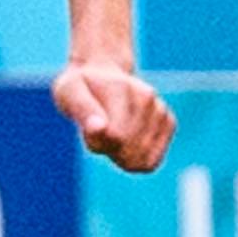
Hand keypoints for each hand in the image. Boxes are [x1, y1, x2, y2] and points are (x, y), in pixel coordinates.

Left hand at [50, 60, 173, 173]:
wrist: (102, 75)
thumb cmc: (81, 88)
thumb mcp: (68, 92)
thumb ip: (82, 110)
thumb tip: (99, 128)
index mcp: (123, 89)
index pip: (116, 136)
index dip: (97, 142)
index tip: (89, 128)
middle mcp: (147, 98)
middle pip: (130, 152)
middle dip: (110, 150)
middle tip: (99, 130)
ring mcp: (161, 111)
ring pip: (142, 160)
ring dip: (122, 155)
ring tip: (112, 132)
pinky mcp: (169, 124)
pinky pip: (152, 161)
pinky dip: (136, 158)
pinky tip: (127, 138)